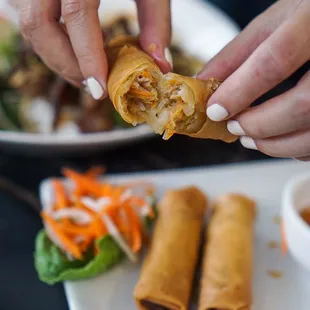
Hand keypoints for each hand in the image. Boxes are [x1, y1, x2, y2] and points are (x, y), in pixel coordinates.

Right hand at [15, 0, 171, 99]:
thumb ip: (157, 21)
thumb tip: (160, 66)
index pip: (76, 15)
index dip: (87, 58)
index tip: (100, 91)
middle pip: (38, 24)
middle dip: (65, 64)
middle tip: (92, 86)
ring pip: (28, 23)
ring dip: (55, 56)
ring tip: (84, 73)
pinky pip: (29, 15)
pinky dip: (50, 39)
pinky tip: (72, 50)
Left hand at [198, 0, 309, 159]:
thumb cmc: (305, 18)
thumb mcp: (271, 25)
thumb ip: (235, 56)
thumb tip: (202, 84)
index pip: (274, 61)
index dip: (239, 92)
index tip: (215, 111)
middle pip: (302, 105)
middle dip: (258, 125)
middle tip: (234, 128)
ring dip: (275, 144)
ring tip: (250, 138)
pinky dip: (294, 148)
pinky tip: (278, 138)